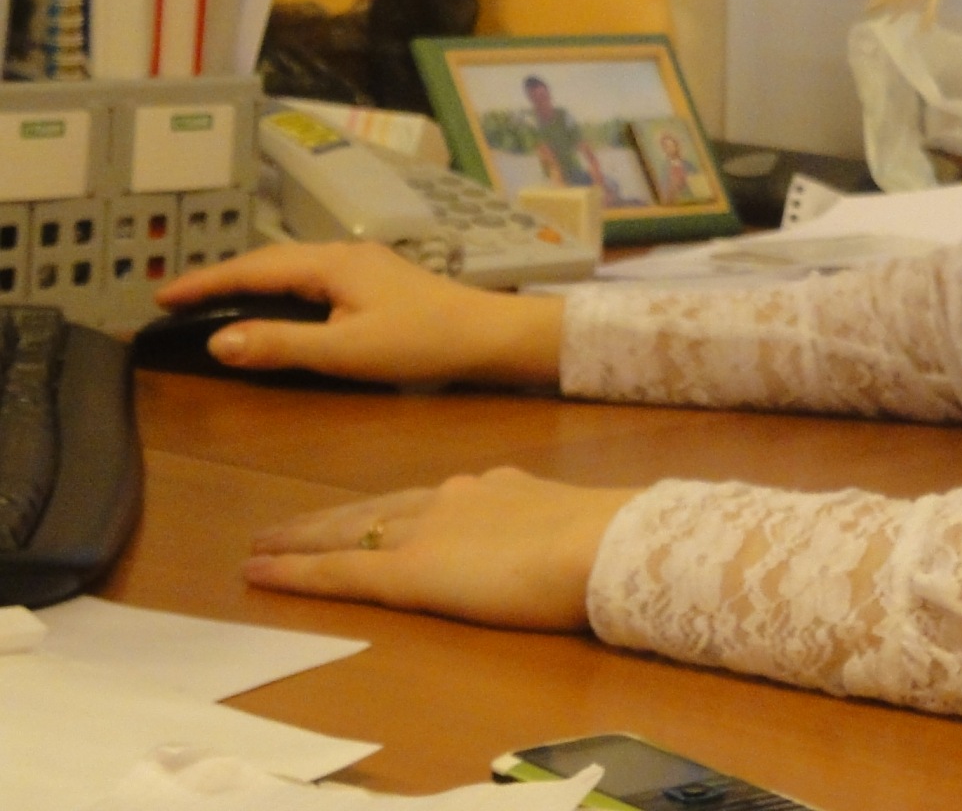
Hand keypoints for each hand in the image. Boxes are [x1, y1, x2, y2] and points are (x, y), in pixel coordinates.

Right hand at [152, 241, 565, 386]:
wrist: (487, 334)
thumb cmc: (420, 341)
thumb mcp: (345, 350)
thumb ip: (281, 345)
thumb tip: (218, 341)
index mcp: (331, 263)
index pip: (253, 267)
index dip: (205, 282)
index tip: (160, 296)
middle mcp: (343, 253)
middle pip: (268, 261)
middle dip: (220, 278)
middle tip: (175, 299)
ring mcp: (361, 263)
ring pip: (289, 267)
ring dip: (248, 281)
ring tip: (211, 300)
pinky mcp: (374, 278)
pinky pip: (309, 277)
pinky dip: (277, 287)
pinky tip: (273, 303)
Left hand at [244, 467, 638, 630]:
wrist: (600, 543)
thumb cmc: (601, 540)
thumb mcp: (567, 521)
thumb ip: (539, 526)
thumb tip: (538, 536)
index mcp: (491, 489)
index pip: (421, 500)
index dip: (380, 511)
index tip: (355, 516)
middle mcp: (452, 498)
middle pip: (374, 508)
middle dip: (324, 518)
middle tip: (280, 528)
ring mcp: (427, 530)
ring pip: (348, 531)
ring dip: (301, 537)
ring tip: (261, 545)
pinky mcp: (409, 572)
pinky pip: (340, 569)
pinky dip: (297, 569)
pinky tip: (260, 571)